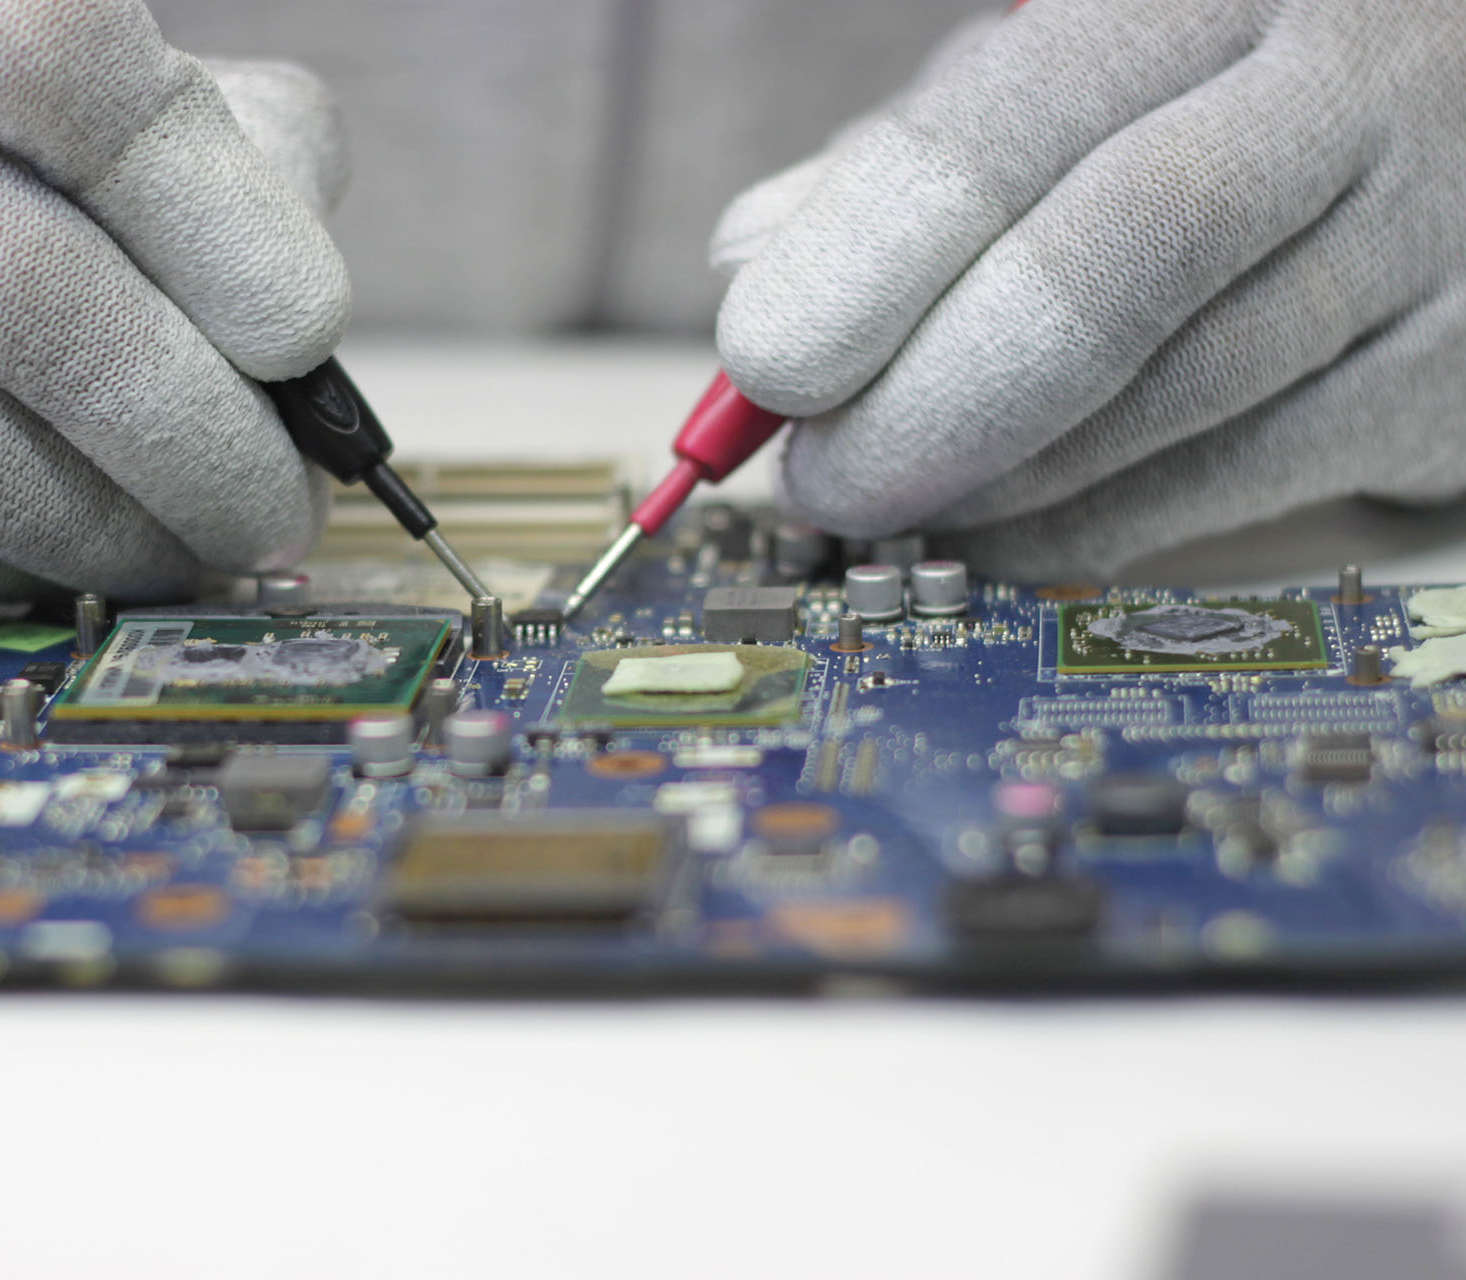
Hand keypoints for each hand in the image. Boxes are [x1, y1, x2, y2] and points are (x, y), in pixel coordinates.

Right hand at [0, 0, 349, 596]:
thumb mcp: (48, 77)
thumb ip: (204, 142)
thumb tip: (303, 335)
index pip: (60, 67)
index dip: (215, 222)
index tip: (304, 335)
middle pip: (19, 292)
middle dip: (194, 435)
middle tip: (275, 504)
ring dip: (109, 528)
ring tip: (193, 545)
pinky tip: (61, 549)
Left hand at [711, 0, 1465, 578]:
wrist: (1463, 109)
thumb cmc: (1223, 85)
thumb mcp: (1073, 57)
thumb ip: (925, 148)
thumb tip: (756, 256)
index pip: (1025, 118)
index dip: (877, 252)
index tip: (764, 361)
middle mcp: (1350, 90)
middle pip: (1117, 265)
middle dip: (929, 398)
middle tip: (817, 475)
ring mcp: (1427, 236)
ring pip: (1183, 395)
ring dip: (996, 478)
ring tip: (882, 498)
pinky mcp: (1451, 378)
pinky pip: (1245, 481)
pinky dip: (1088, 524)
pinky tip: (995, 529)